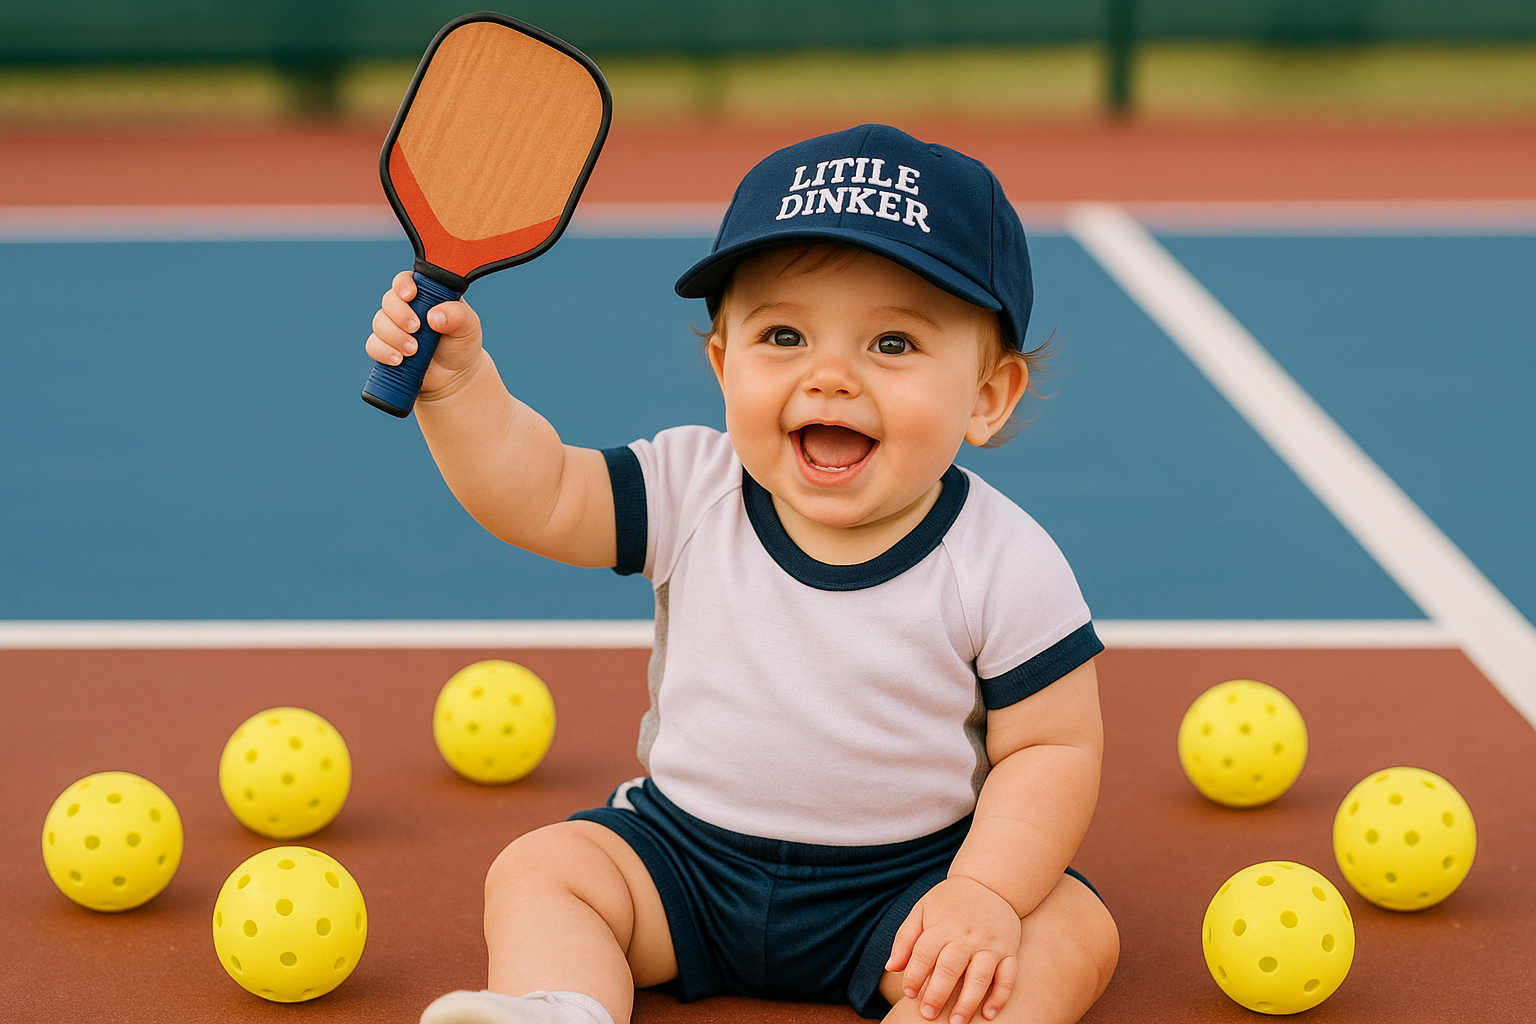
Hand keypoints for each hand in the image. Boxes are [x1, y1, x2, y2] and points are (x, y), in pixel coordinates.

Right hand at [365, 270, 484, 397]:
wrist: (455, 375)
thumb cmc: (461, 343)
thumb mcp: (468, 326)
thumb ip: (458, 316)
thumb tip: (434, 316)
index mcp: (424, 294)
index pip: (405, 280)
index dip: (403, 285)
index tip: (410, 295)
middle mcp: (406, 307)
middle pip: (389, 300)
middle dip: (399, 314)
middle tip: (416, 329)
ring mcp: (393, 327)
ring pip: (379, 323)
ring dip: (394, 336)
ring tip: (413, 350)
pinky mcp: (386, 348)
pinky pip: (373, 345)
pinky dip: (383, 352)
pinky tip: (398, 360)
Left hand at [886, 876, 1020, 1023]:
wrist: (990, 883)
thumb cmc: (949, 902)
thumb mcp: (922, 910)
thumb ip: (906, 938)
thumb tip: (891, 968)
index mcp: (943, 926)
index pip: (924, 953)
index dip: (915, 975)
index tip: (909, 993)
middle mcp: (967, 936)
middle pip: (950, 968)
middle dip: (937, 994)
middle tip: (927, 1014)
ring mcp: (990, 944)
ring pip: (980, 976)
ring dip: (968, 1002)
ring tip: (956, 1022)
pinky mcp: (1009, 951)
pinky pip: (1008, 977)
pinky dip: (1000, 996)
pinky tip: (988, 1014)